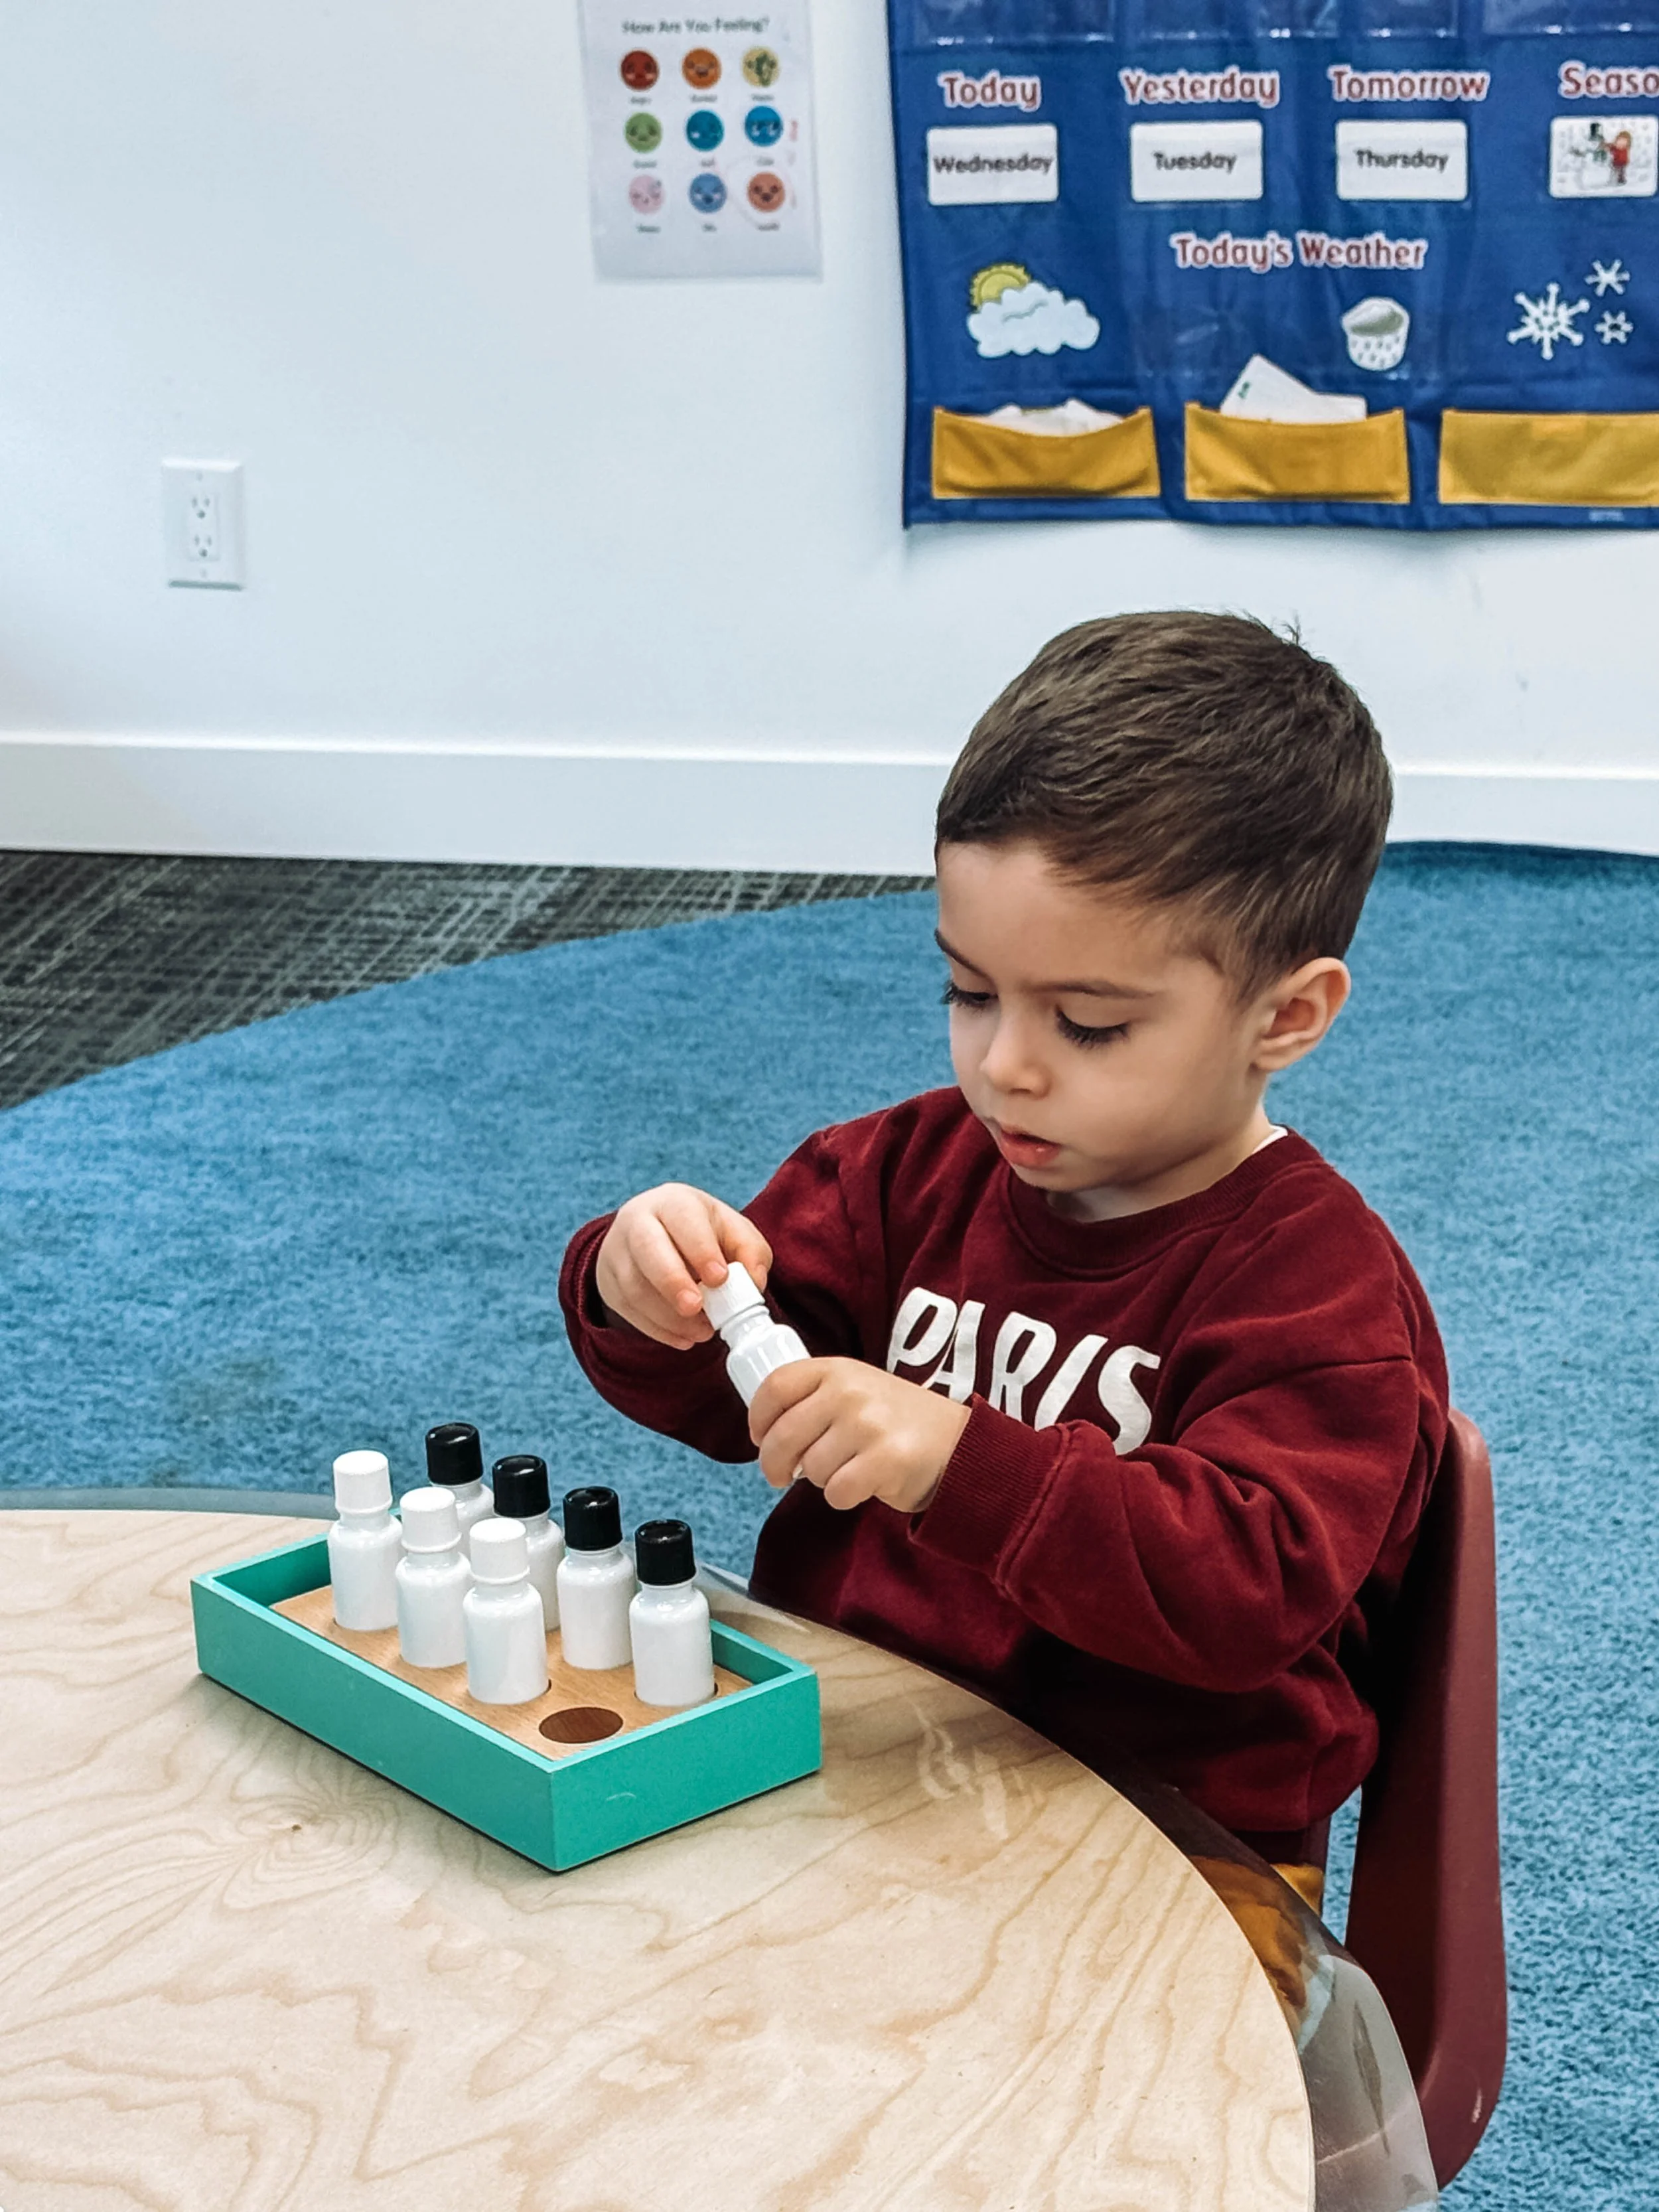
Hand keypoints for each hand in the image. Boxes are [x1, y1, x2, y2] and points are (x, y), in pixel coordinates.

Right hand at [595, 1184, 772, 1349]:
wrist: (656, 1236)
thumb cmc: (701, 1234)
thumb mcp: (732, 1232)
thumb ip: (751, 1252)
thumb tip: (753, 1283)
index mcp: (673, 1202)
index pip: (682, 1218)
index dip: (700, 1249)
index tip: (719, 1278)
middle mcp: (638, 1221)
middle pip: (647, 1247)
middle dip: (672, 1281)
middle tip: (696, 1308)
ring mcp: (617, 1252)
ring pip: (634, 1286)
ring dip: (669, 1316)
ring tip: (702, 1332)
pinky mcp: (608, 1282)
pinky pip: (627, 1310)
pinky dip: (658, 1330)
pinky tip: (684, 1337)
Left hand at [748, 1360, 970, 1514]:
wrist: (959, 1444)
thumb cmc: (898, 1421)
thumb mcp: (858, 1390)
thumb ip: (816, 1398)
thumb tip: (766, 1432)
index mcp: (838, 1370)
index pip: (776, 1387)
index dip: (758, 1417)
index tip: (759, 1436)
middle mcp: (850, 1392)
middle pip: (783, 1435)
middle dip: (774, 1464)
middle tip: (781, 1475)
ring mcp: (868, 1425)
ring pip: (810, 1469)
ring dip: (821, 1479)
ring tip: (847, 1468)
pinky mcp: (885, 1461)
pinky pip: (836, 1491)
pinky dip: (843, 1496)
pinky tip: (863, 1484)